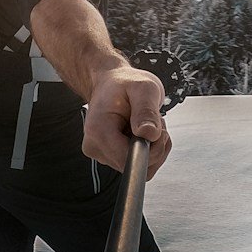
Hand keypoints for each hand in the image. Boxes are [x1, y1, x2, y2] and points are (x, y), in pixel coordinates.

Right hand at [83, 65, 172, 179]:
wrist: (112, 83)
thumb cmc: (125, 83)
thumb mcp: (143, 88)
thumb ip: (146, 110)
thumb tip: (149, 134)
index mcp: (98, 129)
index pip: (127, 159)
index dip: (150, 149)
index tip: (156, 131)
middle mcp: (95, 146)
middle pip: (134, 165)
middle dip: (154, 146)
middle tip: (153, 121)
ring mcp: (102, 154)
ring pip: (139, 167)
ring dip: (153, 148)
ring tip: (147, 123)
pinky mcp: (110, 157)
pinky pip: (138, 165)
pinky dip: (150, 151)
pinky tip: (146, 133)